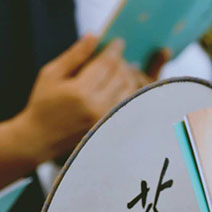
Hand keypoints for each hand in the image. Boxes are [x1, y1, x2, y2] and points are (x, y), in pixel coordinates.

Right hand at [17, 34, 147, 162]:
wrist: (42, 137)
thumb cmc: (44, 102)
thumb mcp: (52, 74)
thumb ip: (75, 55)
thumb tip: (94, 36)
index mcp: (80, 92)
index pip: (106, 65)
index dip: (115, 50)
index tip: (119, 42)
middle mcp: (97, 107)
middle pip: (120, 76)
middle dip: (121, 62)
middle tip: (117, 55)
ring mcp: (107, 118)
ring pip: (128, 89)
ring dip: (128, 75)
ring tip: (119, 68)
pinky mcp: (112, 126)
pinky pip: (128, 102)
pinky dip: (129, 90)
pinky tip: (121, 84)